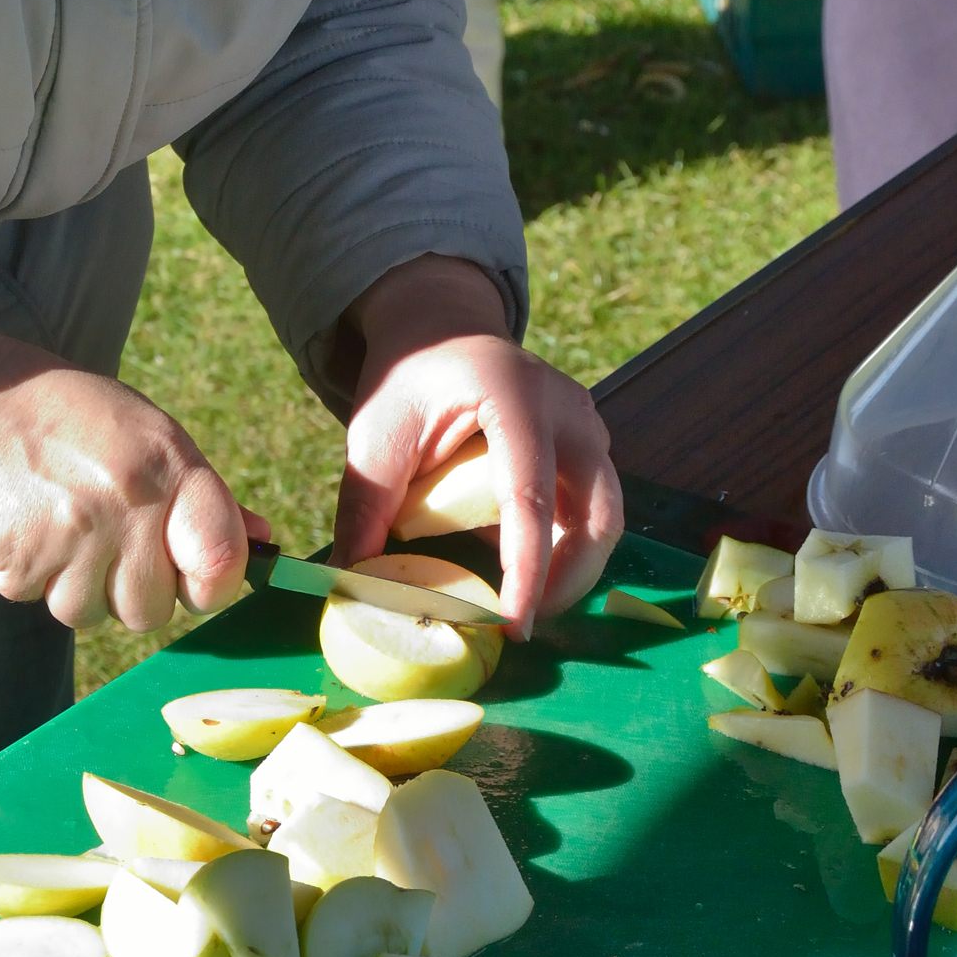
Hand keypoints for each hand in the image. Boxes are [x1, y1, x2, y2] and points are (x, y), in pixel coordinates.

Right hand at [0, 321, 267, 631]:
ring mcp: (72, 535)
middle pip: (152, 610)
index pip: (222, 564)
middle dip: (128, 588)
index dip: (210, 585)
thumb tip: (262, 540)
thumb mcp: (147, 433)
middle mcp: (128, 502)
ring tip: (57, 523)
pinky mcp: (18, 560)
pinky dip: (29, 576)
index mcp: (170, 466)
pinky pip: (37, 601)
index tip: (191, 575)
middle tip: (100, 535)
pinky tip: (24, 524)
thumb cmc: (68, 416)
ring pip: (91, 615)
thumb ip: (202, 495)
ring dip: (74, 584)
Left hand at [333, 256, 620, 637]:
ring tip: (523, 604)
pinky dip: (567, 547)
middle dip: (567, 580)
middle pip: (597, 514)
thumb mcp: (376, 435)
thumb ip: (365, 507)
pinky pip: (592, 508)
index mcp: (515, 396)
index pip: (530, 498)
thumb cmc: (407, 380)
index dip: (526, 571)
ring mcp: (587, 424)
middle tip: (523, 625)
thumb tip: (352, 585)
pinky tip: (527, 570)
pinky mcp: (589, 445)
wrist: (440, 329)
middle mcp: (568, 409)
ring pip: (605, 516)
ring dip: (572, 568)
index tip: (515, 626)